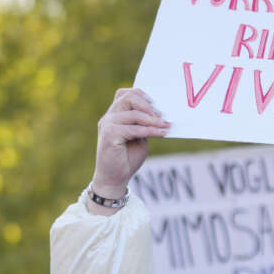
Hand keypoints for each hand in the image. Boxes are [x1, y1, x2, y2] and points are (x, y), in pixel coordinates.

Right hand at [89, 88, 168, 213]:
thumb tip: (161, 114)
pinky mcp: (109, 135)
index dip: (142, 95)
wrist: (114, 179)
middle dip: (148, 105)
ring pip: (133, 113)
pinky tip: (162, 133)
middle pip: (128, 97)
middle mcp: (109, 117)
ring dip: (153, 119)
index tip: (158, 105)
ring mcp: (107, 125)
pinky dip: (150, 130)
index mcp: (114, 115)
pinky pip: (133, 129)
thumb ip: (144, 124)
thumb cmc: (127, 158)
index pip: (125, 94)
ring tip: (166, 125)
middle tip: (163, 115)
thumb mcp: (139, 137)